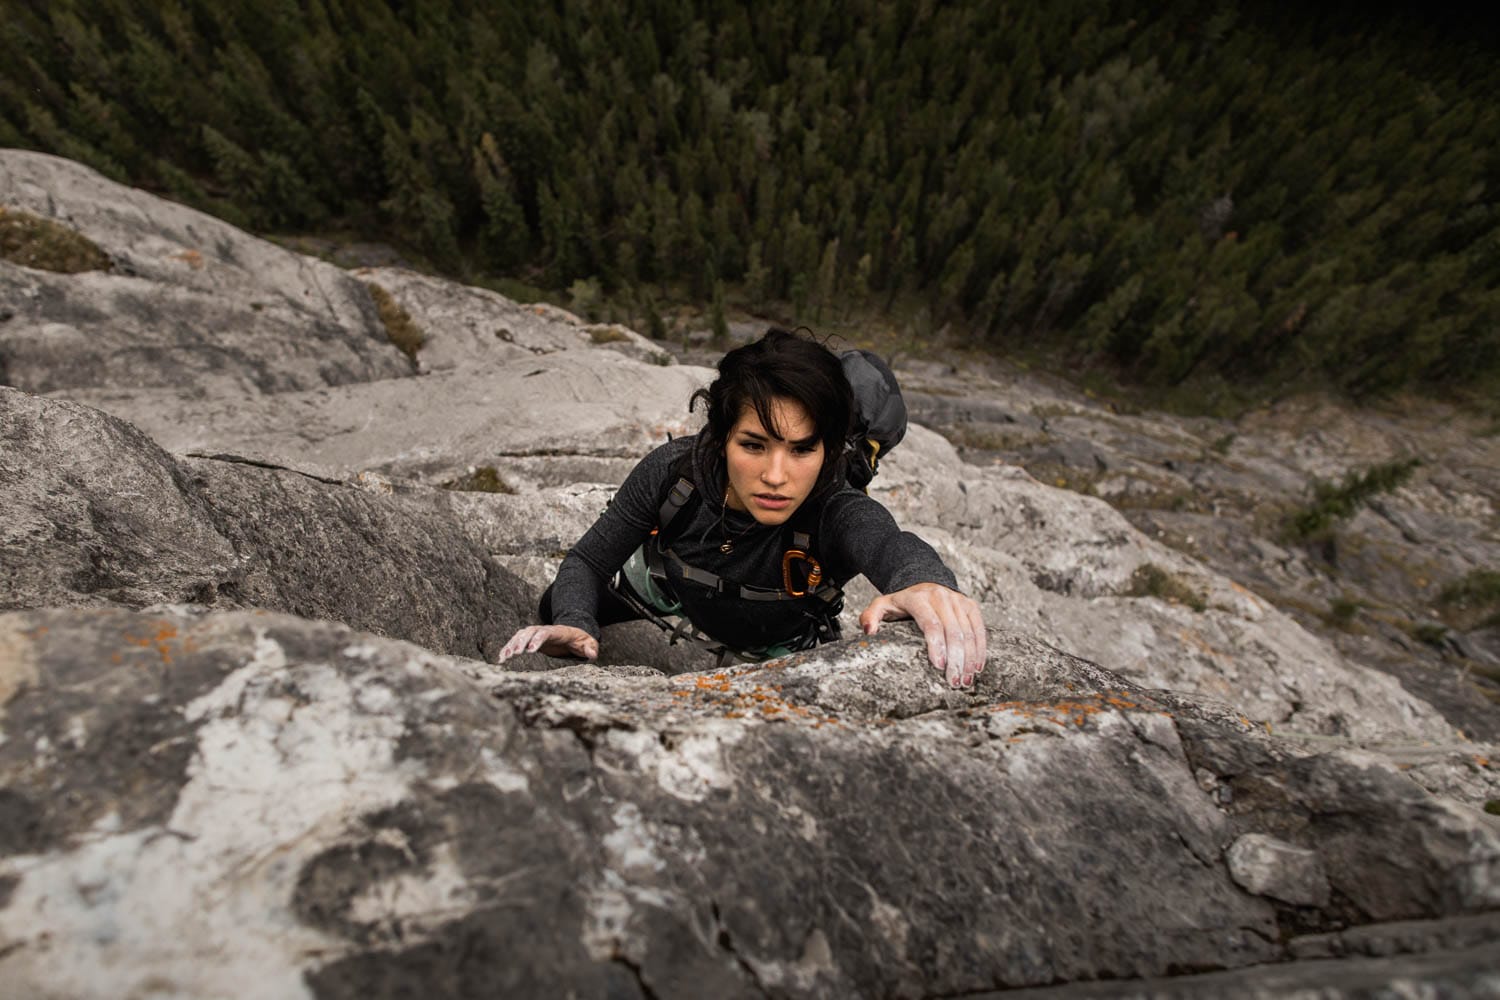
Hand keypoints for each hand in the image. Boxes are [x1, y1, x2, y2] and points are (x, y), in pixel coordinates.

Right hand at [496, 624, 598, 663]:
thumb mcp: (588, 643)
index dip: (537, 640)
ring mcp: (535, 634)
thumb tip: (592, 654)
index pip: (545, 633)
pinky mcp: (529, 640)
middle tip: (514, 654)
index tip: (531, 651)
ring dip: (511, 645)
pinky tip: (501, 658)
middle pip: (529, 632)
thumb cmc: (580, 640)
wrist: (572, 634)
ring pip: (520, 636)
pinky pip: (516, 641)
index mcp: (557, 632)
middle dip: (521, 642)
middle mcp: (543, 630)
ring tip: (504, 657)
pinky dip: (508, 648)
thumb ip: (590, 647)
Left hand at [859, 583, 986, 688]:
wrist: (923, 581)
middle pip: (953, 631)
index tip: (939, 666)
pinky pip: (979, 628)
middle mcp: (940, 597)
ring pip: (968, 632)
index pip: (931, 624)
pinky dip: (980, 648)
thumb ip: (870, 616)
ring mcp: (957, 600)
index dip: (937, 645)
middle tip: (954, 682)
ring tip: (966, 680)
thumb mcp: (882, 605)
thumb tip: (870, 630)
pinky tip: (978, 666)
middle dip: (956, 659)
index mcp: (917, 599)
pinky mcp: (970, 605)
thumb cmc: (902, 602)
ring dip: (970, 658)